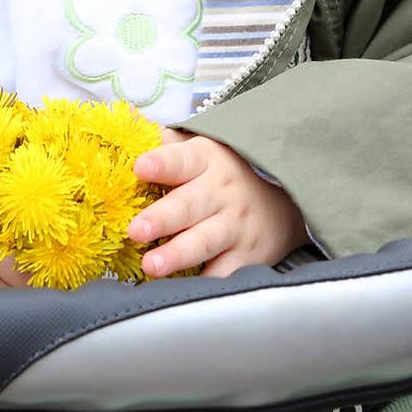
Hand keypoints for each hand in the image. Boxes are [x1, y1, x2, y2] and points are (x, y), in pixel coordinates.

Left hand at [128, 129, 307, 278]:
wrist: (287, 197)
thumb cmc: (224, 174)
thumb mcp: (200, 150)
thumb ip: (163, 142)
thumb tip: (124, 117)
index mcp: (206, 161)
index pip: (181, 160)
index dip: (161, 163)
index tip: (139, 168)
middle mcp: (221, 193)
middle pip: (189, 204)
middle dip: (162, 218)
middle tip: (135, 230)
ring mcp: (235, 226)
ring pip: (205, 241)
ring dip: (177, 254)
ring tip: (151, 266)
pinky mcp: (247, 256)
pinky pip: (224, 273)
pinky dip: (205, 283)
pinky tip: (180, 294)